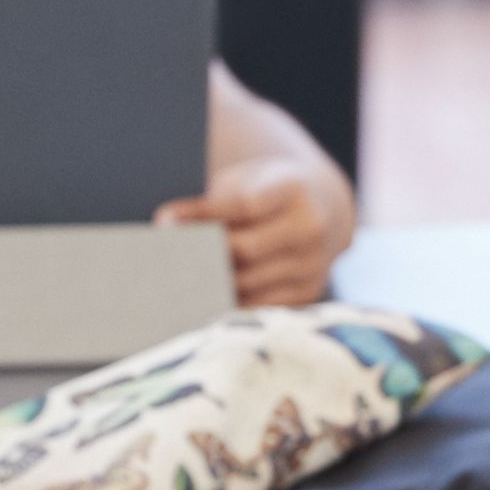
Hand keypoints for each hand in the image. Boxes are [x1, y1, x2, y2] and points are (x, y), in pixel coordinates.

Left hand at [159, 154, 349, 306]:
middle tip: (165, 260)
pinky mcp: (307, 293)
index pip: (244, 206)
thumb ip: (212, 204)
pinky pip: (259, 307)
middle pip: (247, 249)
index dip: (202, 215)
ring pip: (250, 285)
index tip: (164, 220)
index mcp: (294, 190)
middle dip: (203, 255)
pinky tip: (203, 300)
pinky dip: (229, 305)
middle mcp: (310, 228)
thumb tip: (166, 227)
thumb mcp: (247, 183)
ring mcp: (313, 265)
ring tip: (175, 283)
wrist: (325, 211)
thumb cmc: (269, 194)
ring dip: (210, 285)